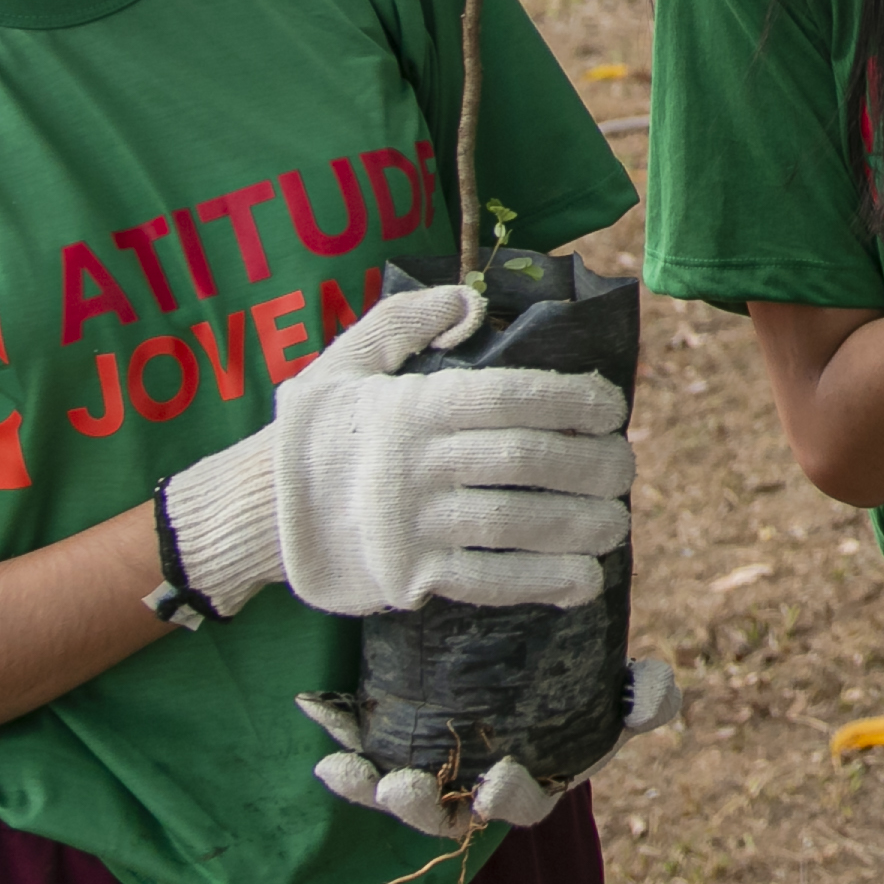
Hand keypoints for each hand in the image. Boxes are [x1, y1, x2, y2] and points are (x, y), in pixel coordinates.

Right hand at [158, 283, 631, 620]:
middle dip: (591, 464)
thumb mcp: (345, 360)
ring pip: (516, 523)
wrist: (259, 515)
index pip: (508, 396)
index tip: (612, 409)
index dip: (573, 400)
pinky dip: (543, 581)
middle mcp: (412, 463)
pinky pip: (488, 581)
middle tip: (625, 468)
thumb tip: (469, 302)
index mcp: (409, 405)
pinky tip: (584, 578)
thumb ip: (404, 321)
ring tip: (615, 522)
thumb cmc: (318, 432)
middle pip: (524, 461)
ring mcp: (410, 524)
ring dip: (580, 524)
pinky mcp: (408, 576)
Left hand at [303, 658, 684, 835]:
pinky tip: (330, 755)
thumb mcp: (615, 683)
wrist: (509, 644)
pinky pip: (367, 769)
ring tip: (363, 778)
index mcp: (539, 776)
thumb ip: (643, 695)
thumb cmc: (574, 671)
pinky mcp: (396, 752)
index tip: (497, 779)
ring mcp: (438, 774)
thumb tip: (651, 694)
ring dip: (382, 795)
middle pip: (453, 815)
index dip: (511, 798)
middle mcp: (482, 788)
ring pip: (408, 802)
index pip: (527, 802)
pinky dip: (349, 766)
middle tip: (405, 789)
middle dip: (426, 809)